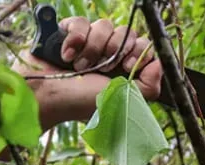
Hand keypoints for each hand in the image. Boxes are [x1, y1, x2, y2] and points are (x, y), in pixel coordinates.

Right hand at [15, 17, 162, 129]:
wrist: (46, 96)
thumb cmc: (81, 102)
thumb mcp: (122, 100)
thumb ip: (149, 86)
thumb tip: (157, 63)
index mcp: (122, 69)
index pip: (142, 45)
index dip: (137, 51)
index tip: (126, 65)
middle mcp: (107, 54)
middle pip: (126, 32)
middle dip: (114, 49)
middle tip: (101, 67)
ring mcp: (88, 42)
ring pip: (104, 25)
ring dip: (93, 48)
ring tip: (80, 66)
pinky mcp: (69, 32)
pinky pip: (81, 21)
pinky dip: (75, 38)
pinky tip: (66, 55)